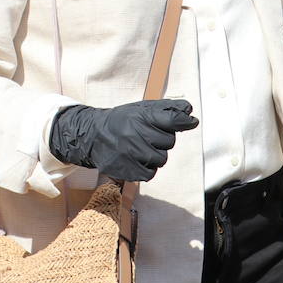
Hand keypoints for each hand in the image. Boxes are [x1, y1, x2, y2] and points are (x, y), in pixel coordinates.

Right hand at [48, 100, 198, 181]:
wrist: (92, 135)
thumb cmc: (121, 121)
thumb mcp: (140, 109)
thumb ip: (166, 109)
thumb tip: (189, 110)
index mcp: (141, 116)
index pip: (173, 120)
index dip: (184, 121)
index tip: (190, 122)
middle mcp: (136, 134)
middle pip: (169, 142)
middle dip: (162, 140)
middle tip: (147, 135)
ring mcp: (131, 153)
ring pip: (161, 159)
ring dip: (155, 155)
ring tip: (140, 147)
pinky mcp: (128, 170)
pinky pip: (151, 173)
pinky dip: (147, 168)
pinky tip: (136, 159)